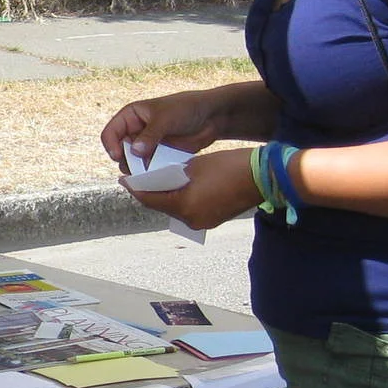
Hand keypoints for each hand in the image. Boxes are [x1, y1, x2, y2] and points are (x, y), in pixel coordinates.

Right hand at [100, 90, 225, 170]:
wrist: (210, 117)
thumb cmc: (185, 109)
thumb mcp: (165, 119)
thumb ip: (149, 135)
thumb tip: (134, 152)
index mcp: (131, 117)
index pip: (110, 133)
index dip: (111, 146)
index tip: (119, 156)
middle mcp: (135, 132)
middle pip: (119, 151)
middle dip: (125, 161)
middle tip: (135, 169)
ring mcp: (147, 145)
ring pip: (133, 162)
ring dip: (137, 170)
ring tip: (147, 174)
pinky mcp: (158, 156)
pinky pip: (148, 168)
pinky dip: (150, 173)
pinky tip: (156, 176)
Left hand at [121, 146, 262, 231]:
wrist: (264, 176)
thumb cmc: (229, 166)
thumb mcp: (195, 166)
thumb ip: (172, 174)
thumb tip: (159, 178)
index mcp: (184, 206)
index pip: (150, 199)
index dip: (135, 189)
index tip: (124, 179)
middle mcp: (191, 219)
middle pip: (162, 206)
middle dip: (151, 193)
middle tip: (139, 179)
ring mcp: (203, 222)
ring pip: (176, 209)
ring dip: (167, 197)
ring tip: (158, 181)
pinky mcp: (213, 220)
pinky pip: (190, 210)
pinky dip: (182, 200)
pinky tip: (179, 188)